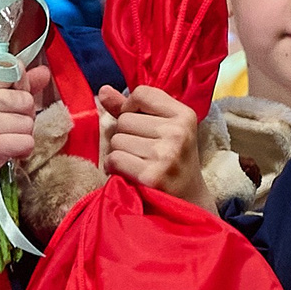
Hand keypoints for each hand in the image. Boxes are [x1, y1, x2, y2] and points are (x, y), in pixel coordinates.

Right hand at [0, 65, 49, 243]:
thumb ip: (15, 87)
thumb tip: (44, 72)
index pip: (14, 70)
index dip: (17, 91)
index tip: (0, 105)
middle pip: (27, 100)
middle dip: (21, 117)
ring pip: (29, 123)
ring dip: (20, 137)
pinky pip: (27, 143)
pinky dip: (21, 152)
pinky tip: (2, 153)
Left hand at [100, 85, 209, 206]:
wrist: (187, 199)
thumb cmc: (170, 160)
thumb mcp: (161, 129)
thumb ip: (130, 108)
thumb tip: (103, 90)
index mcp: (184, 115)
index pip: (141, 93)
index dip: (131, 108)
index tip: (141, 125)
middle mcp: (178, 132)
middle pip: (124, 120)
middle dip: (125, 135)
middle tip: (142, 152)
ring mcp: (166, 154)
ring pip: (116, 140)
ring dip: (119, 153)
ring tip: (137, 163)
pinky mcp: (151, 175)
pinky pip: (114, 159)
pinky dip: (114, 167)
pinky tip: (128, 173)